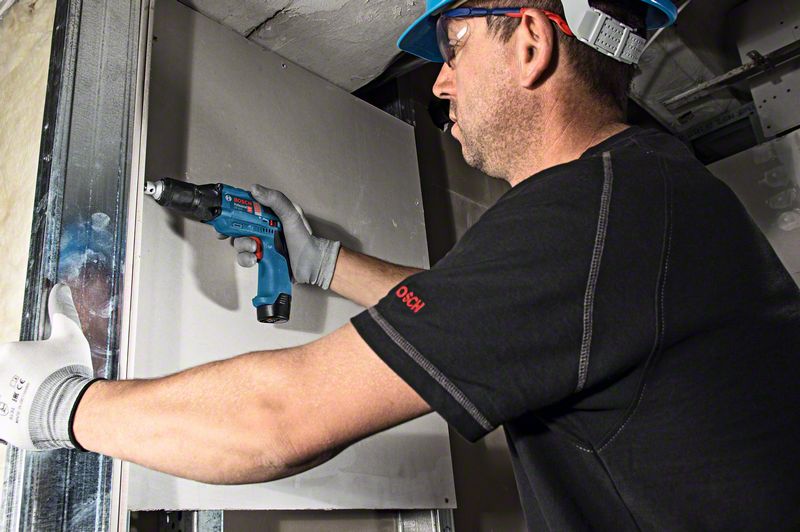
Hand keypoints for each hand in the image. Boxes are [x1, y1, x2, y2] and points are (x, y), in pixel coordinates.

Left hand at [0, 283, 96, 449]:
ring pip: (7, 400)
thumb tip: (60, 288)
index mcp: (7, 353)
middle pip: (9, 379)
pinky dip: (18, 423)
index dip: (32, 364)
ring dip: (19, 402)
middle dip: (21, 383)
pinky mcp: (0, 427)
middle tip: (45, 390)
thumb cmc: (69, 371)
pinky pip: (7, 424)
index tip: (45, 371)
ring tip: (42, 408)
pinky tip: (37, 421)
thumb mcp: (70, 336)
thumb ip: (62, 310)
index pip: (13, 357)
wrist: (71, 409)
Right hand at [227, 185, 340, 289]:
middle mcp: (262, 228)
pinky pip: (244, 258)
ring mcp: (260, 244)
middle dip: (232, 231)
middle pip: (237, 226)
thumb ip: (276, 200)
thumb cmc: (305, 238)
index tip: (223, 214)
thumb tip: (253, 189)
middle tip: (233, 234)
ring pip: (239, 243)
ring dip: (242, 245)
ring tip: (254, 247)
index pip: (245, 208)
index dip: (232, 210)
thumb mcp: (292, 215)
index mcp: (268, 215)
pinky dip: (245, 258)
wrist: (313, 265)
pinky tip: (254, 259)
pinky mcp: (260, 259)